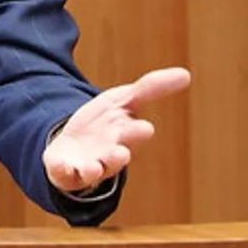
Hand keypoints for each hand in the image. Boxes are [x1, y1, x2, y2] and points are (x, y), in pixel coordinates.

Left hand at [44, 66, 191, 193]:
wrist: (74, 145)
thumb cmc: (104, 123)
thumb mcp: (122, 99)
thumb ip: (151, 88)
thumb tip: (187, 74)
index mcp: (124, 135)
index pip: (134, 133)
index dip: (138, 131)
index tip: (145, 127)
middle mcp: (108, 153)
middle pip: (116, 155)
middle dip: (119, 155)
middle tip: (122, 153)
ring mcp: (88, 164)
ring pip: (94, 170)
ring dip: (94, 169)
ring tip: (93, 167)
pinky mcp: (66, 171)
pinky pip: (64, 174)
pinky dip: (62, 170)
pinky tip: (60, 164)